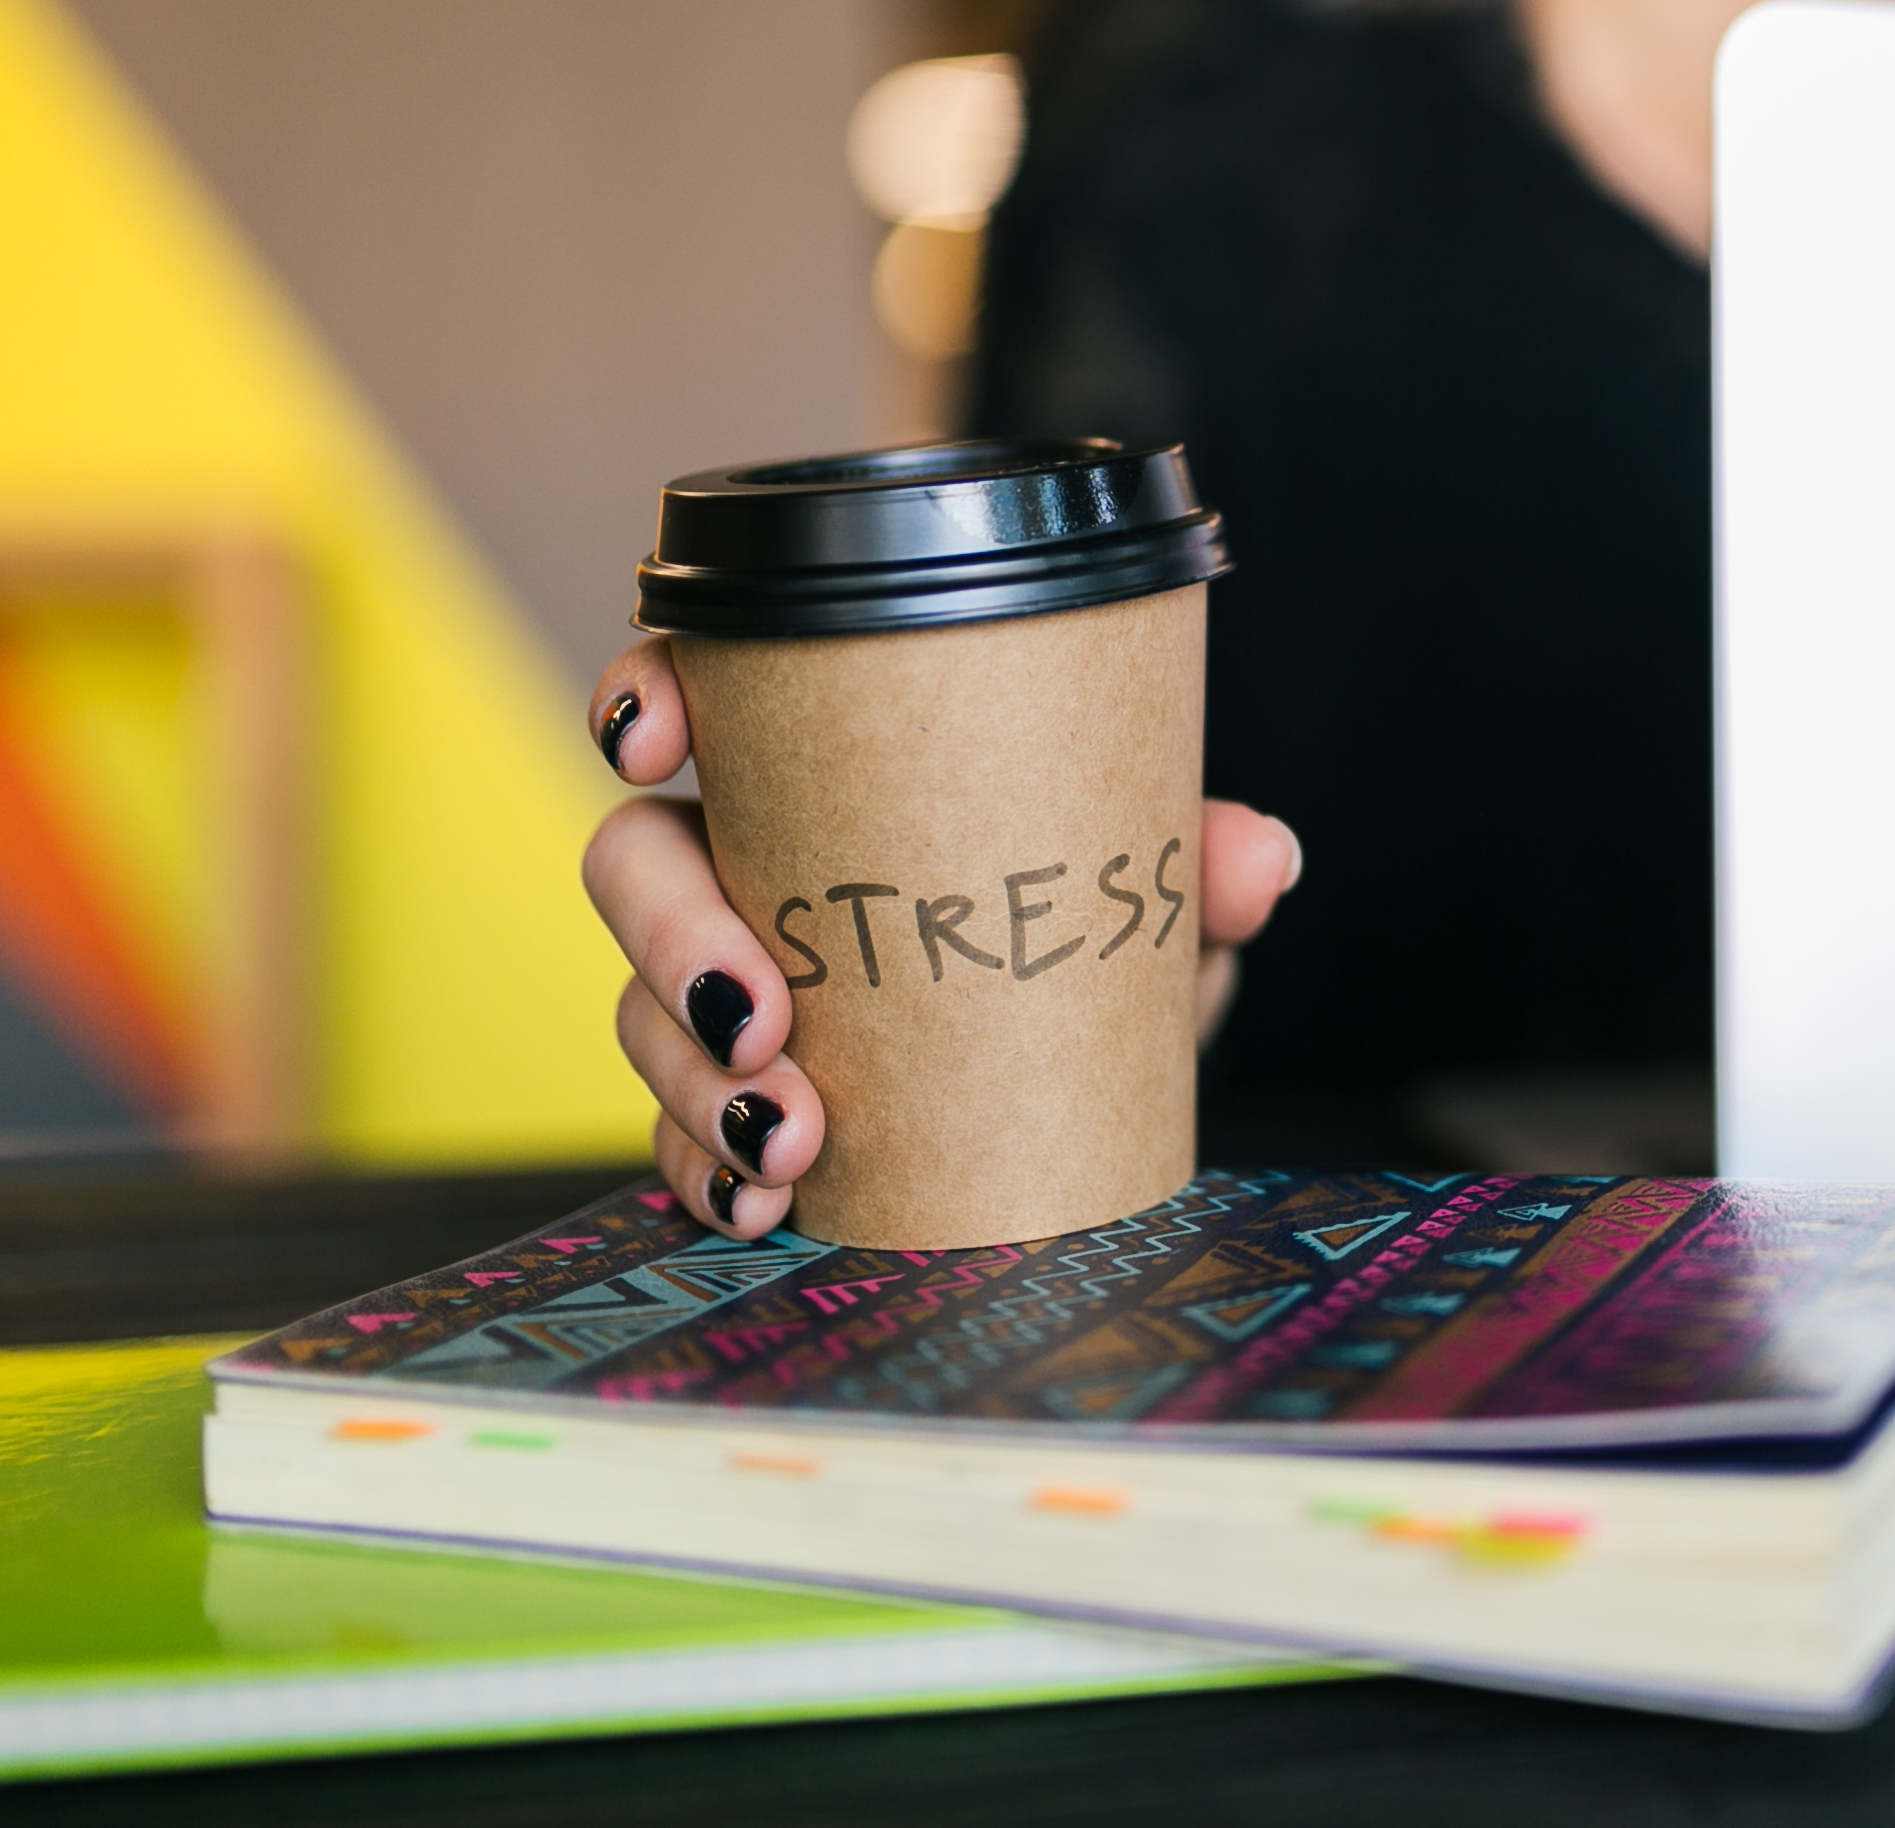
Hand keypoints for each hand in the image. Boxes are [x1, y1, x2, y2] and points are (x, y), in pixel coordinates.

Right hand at [580, 640, 1304, 1237]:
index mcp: (826, 770)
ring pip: (644, 1010)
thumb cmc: (1090, 926)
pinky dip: (706, 1169)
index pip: (699, 693)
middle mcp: (749, 866)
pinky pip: (678, 1132)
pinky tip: (762, 1201)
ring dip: (693, 1081)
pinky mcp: (734, 1100)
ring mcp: (726, 989)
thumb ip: (1200, 861)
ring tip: (788, 1142)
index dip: (648, 696)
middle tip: (758, 1020)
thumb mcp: (1152, 890)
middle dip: (674, 940)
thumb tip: (1256, 860)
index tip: (655, 742)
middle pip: (637, 863)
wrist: (1109, 1063)